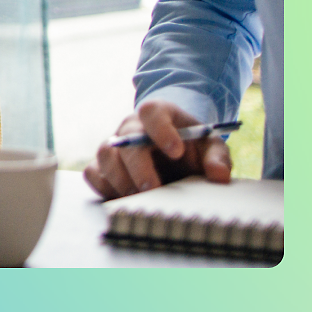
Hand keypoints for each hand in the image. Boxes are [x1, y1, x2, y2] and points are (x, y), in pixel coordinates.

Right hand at [83, 100, 232, 198]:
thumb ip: (217, 157)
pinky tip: (124, 199)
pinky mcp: (104, 166)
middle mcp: (131, 127)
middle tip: (154, 188)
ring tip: (140, 198)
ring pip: (104, 155)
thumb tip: (219, 175)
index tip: (177, 151)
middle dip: (138, 166)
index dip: (161, 130)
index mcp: (158, 114)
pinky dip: (104, 187)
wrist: (175, 148)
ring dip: (120, 179)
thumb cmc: (192, 145)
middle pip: (125, 140)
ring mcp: (115, 145)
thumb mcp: (211, 146)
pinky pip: (92, 173)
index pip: (152, 112)